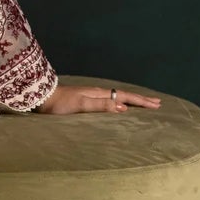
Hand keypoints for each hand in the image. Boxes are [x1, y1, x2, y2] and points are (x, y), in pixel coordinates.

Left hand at [35, 83, 161, 114]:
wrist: (41, 98)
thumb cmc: (59, 105)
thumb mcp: (81, 106)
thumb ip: (101, 106)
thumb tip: (124, 107)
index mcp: (99, 93)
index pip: (126, 97)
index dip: (141, 101)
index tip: (156, 105)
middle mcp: (98, 93)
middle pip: (124, 95)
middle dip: (141, 99)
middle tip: (157, 103)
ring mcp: (91, 96)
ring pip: (118, 96)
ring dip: (132, 100)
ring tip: (143, 103)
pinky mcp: (85, 100)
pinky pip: (109, 100)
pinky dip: (120, 102)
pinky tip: (119, 105)